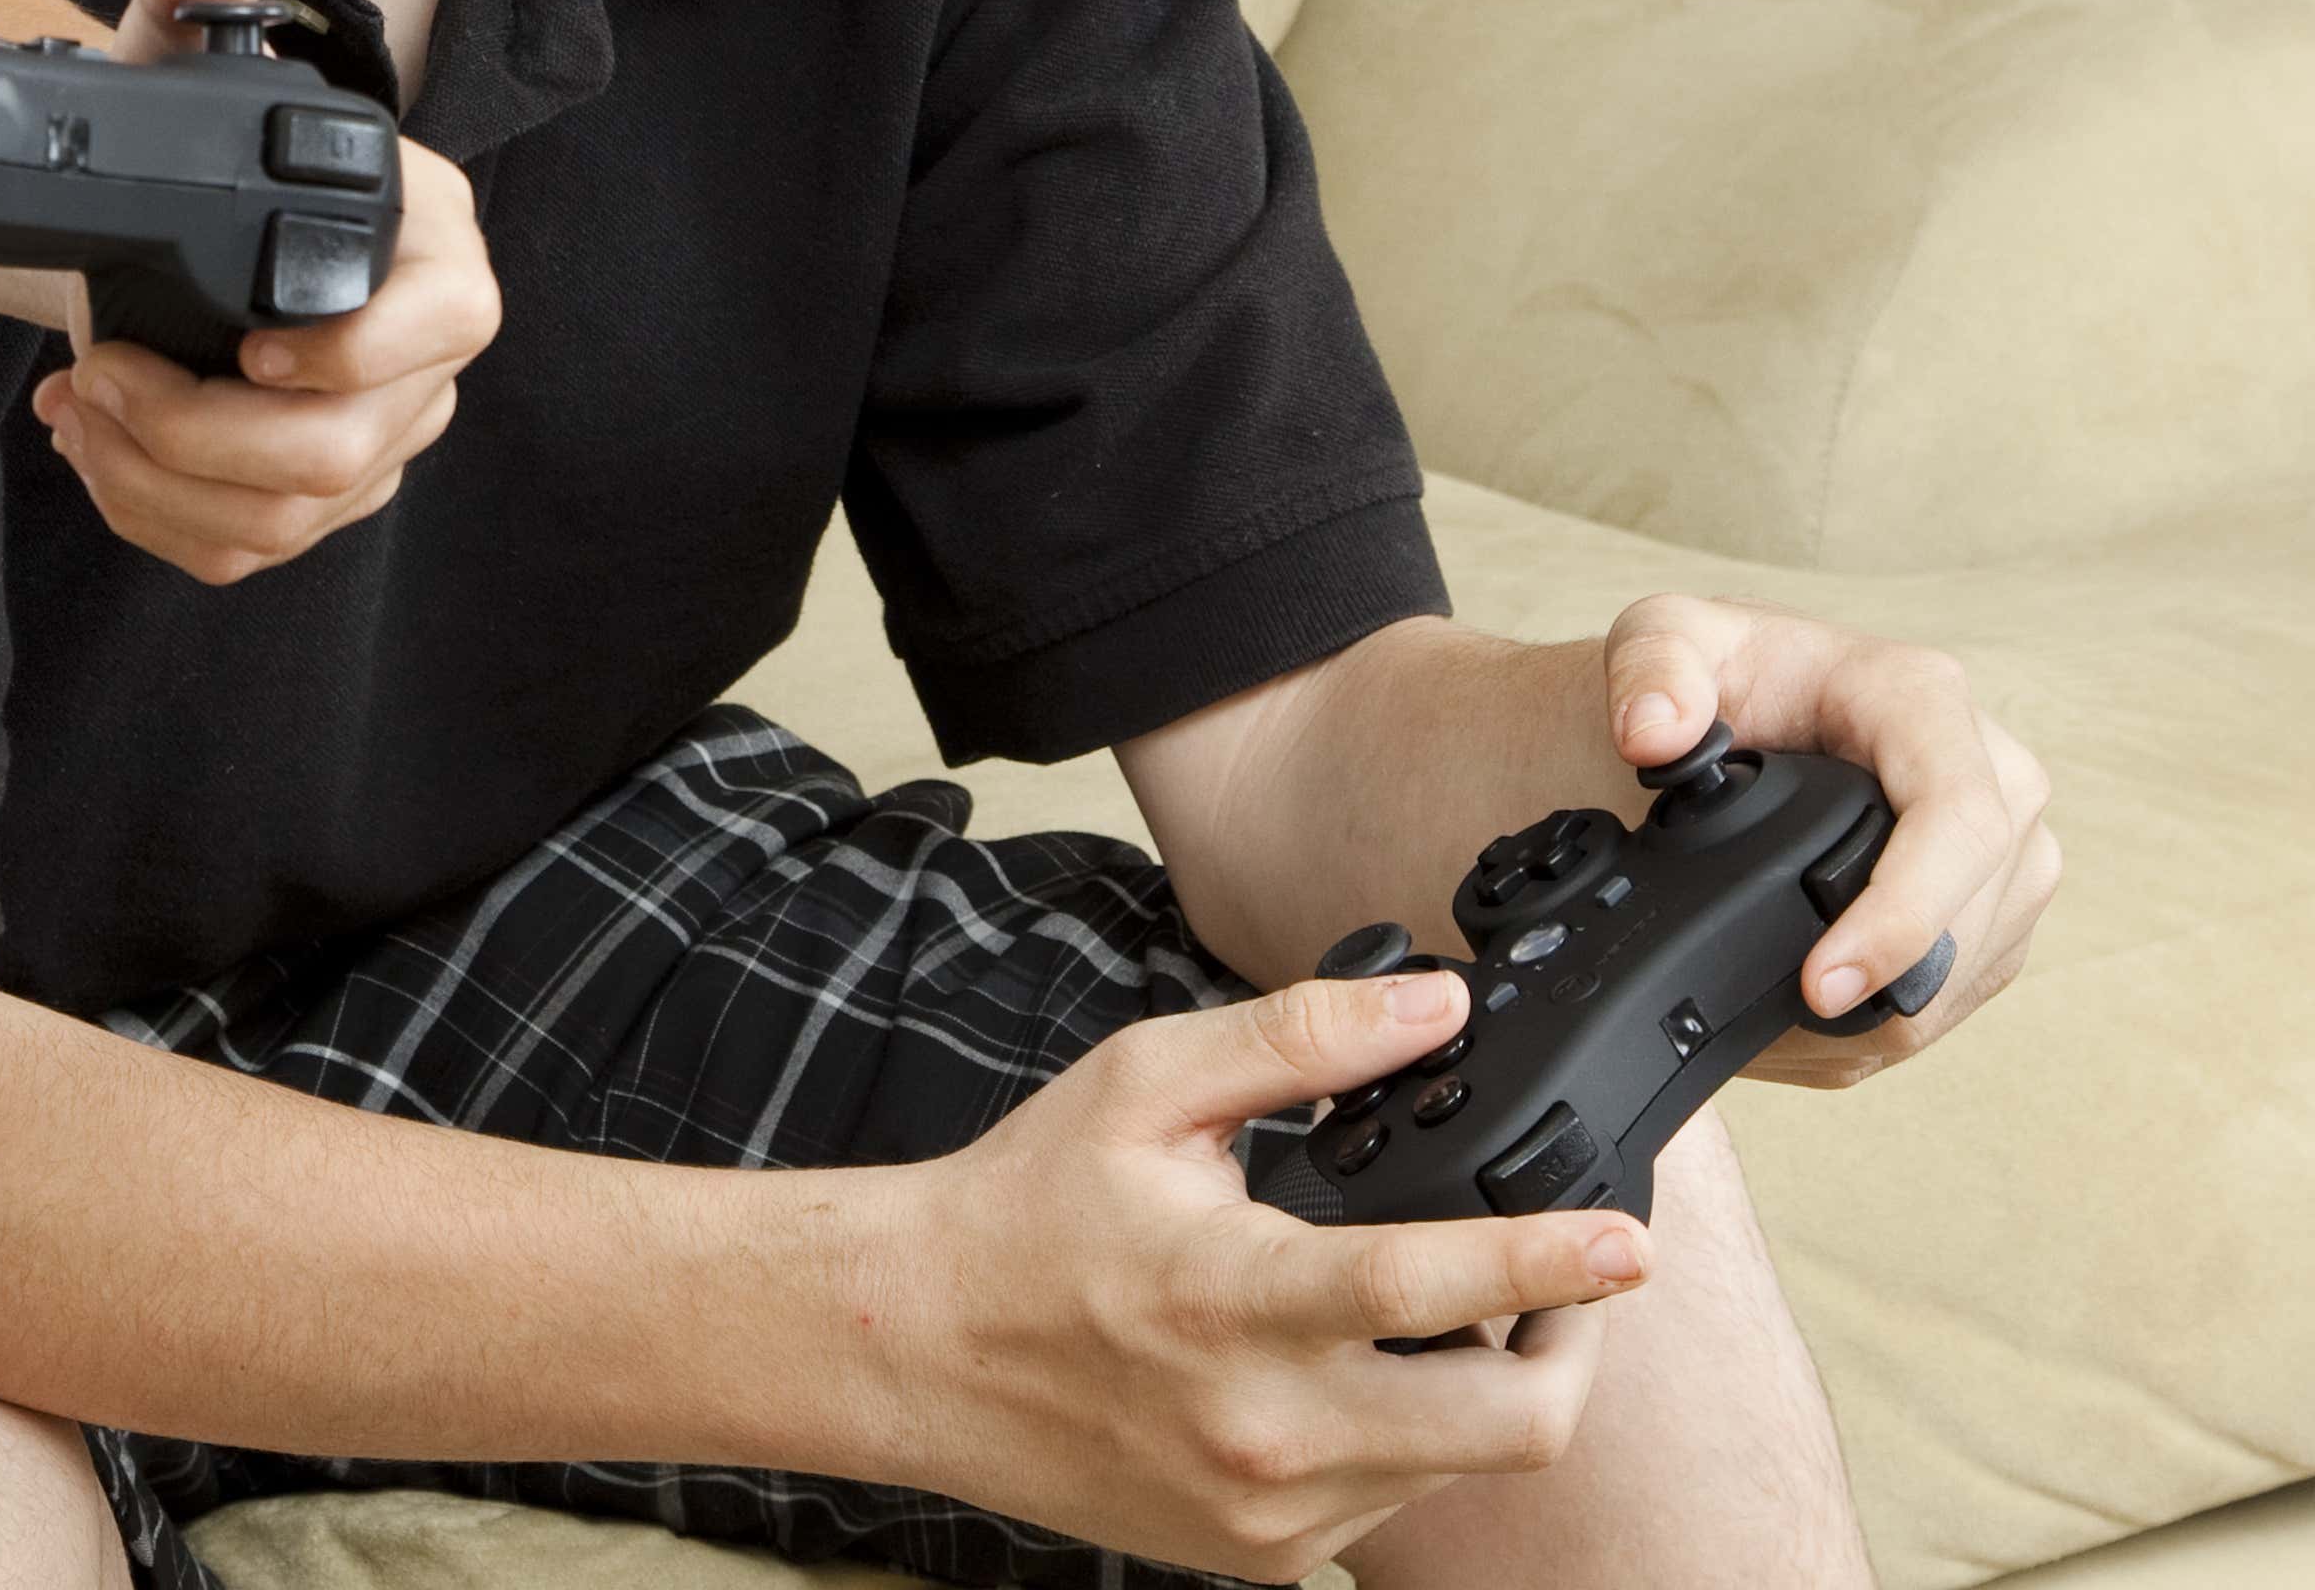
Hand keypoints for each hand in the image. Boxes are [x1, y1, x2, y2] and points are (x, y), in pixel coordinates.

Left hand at [27, 0, 497, 584]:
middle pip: (349, 450)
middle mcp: (424, 352)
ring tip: (81, 409)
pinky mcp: (316, 496)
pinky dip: (152, 514)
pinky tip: (95, 450)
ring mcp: (378, 435)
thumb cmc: (193, 145)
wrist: (160, 226)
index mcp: (432, 247)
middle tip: (101, 373)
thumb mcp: (175, 59)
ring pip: (289, 517)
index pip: (452, 323)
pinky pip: (247, 548)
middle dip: (199, 432)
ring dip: (158, 481)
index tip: (246, 351)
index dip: (355, 356)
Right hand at [875, 973, 1645, 1578]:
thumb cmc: (1026, 1207)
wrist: (914, 1347)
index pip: (1421, 1291)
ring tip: (1445, 1315)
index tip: (1628, 1241)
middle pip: (1506, 1427)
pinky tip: (1354, 1373)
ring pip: (1461, 1468)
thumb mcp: (1145, 1087)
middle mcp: (1262, 1427)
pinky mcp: (1263, 1556)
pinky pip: (1395, 1505)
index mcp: (1228, 1299)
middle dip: (1575, 1348)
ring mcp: (1270, 1510)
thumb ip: (1297, 1039)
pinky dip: (1412, 1437)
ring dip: (1487, 1391)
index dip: (1543, 1263)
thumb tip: (1436, 1006)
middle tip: (1577, 1282)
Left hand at [1600, 597, 2058, 1080]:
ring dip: (1885, 1014)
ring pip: (1973, 966)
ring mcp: (2005, 845)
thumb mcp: (1658, 635)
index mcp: (1919, 697)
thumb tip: (1654, 735)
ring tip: (1783, 1021)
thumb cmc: (1705, 675)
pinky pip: (1964, 991)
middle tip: (1778, 1018)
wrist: (1720, 715)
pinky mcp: (1996, 907)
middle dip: (1882, 983)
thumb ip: (1649, 669)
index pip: (1957, 819)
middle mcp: (1991, 769)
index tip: (1821, 982)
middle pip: (1975, 910)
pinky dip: (1890, 1022)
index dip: (1901, 914)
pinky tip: (1817, 1019)